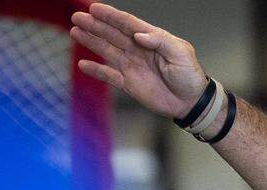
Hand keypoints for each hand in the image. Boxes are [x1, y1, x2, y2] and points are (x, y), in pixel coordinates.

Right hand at [70, 3, 208, 119]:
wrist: (191, 102)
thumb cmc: (190, 76)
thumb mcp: (181, 54)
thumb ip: (160, 41)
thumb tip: (139, 35)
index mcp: (152, 40)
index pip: (128, 24)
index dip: (111, 16)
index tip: (95, 8)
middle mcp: (139, 50)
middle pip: (113, 34)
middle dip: (95, 25)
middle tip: (78, 17)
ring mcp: (132, 66)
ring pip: (107, 51)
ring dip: (92, 42)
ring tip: (75, 32)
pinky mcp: (129, 83)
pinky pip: (109, 75)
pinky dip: (96, 70)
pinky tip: (83, 65)